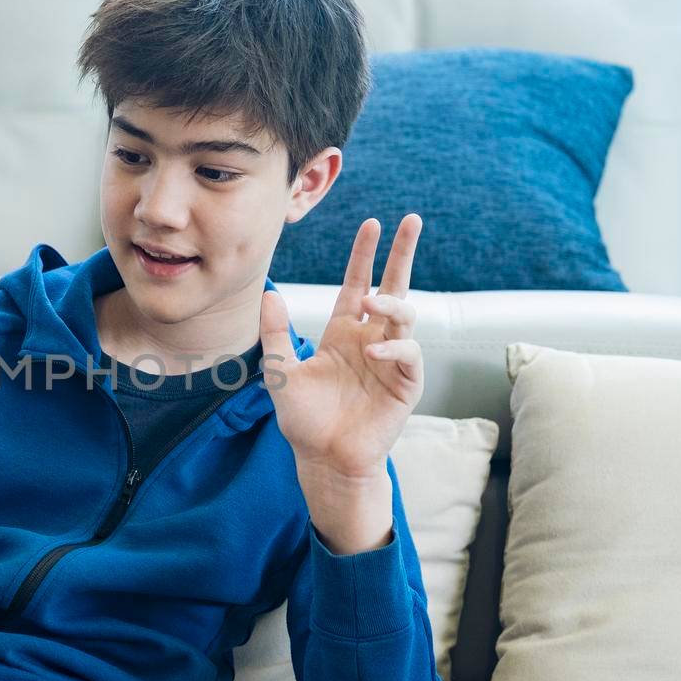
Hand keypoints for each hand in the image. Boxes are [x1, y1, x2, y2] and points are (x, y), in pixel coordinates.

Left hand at [259, 214, 424, 480]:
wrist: (322, 458)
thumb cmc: (304, 419)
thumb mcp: (281, 372)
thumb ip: (275, 333)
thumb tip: (268, 292)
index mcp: (343, 332)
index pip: (358, 283)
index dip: (365, 255)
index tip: (373, 224)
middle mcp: (370, 339)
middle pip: (393, 287)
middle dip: (403, 254)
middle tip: (412, 221)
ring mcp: (391, 360)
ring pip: (404, 317)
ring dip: (392, 305)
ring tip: (375, 302)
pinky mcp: (405, 385)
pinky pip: (408, 356)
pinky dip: (394, 349)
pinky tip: (372, 352)